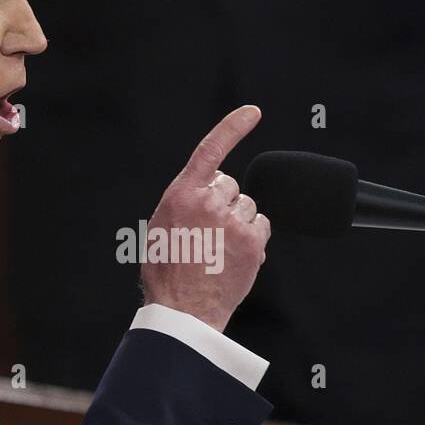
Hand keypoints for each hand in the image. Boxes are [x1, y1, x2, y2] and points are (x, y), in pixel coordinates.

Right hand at [140, 105, 269, 331]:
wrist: (183, 311)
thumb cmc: (169, 274)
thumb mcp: (162, 228)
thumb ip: (185, 203)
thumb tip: (207, 192)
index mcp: (181, 195)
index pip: (211, 150)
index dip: (233, 128)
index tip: (253, 113)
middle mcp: (208, 201)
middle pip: (230, 185)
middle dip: (224, 202)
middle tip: (209, 232)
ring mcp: (232, 220)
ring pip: (247, 206)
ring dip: (238, 222)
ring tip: (220, 249)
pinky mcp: (252, 240)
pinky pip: (261, 225)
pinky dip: (253, 237)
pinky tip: (234, 255)